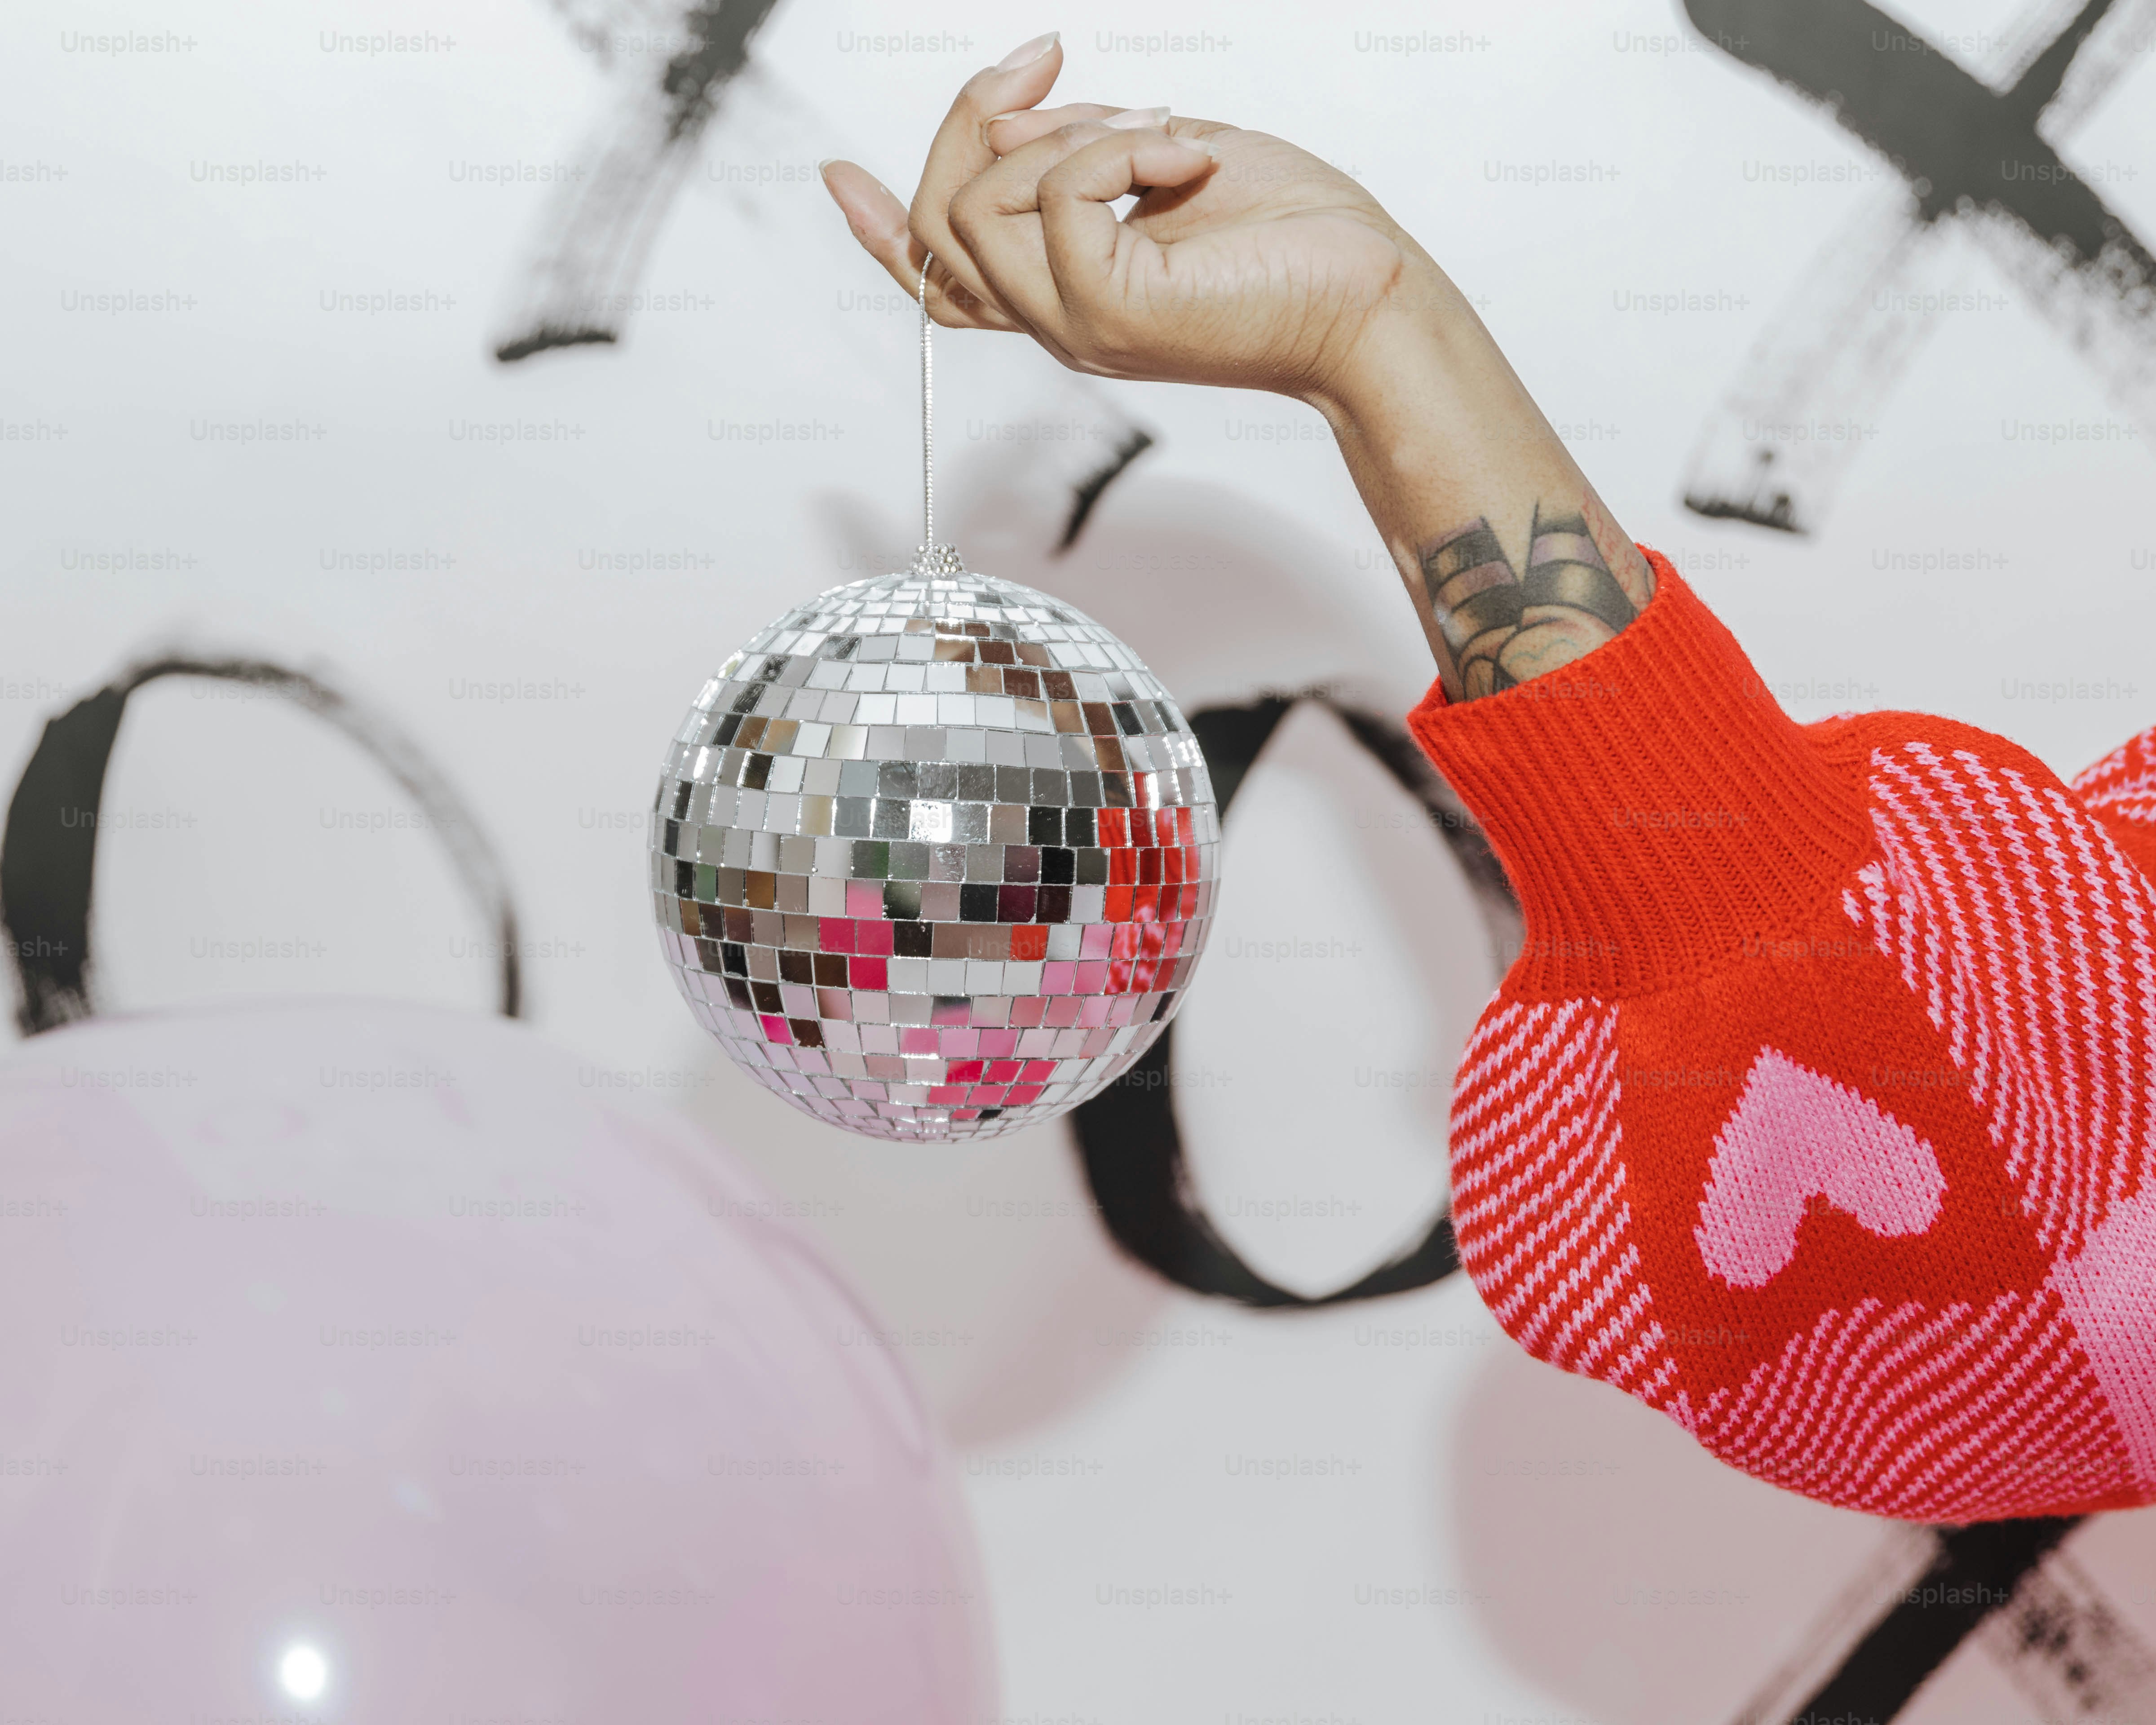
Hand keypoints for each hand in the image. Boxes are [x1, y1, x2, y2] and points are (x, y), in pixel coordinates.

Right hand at [818, 31, 1451, 406]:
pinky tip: (1187, 155)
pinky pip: (1057, 195)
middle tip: (1047, 60)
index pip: (943, 279)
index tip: (836, 174)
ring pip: (974, 211)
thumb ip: (1074, 149)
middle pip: (938, 225)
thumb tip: (1006, 119)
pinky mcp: (1110, 313)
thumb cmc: (1291, 235)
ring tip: (1158, 128)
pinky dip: (1116, 147)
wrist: (1370, 293)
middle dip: (969, 118)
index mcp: (1065, 291)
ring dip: (1061, 134)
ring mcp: (1076, 326)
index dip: (879, 229)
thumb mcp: (1162, 161)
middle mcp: (1055, 320)